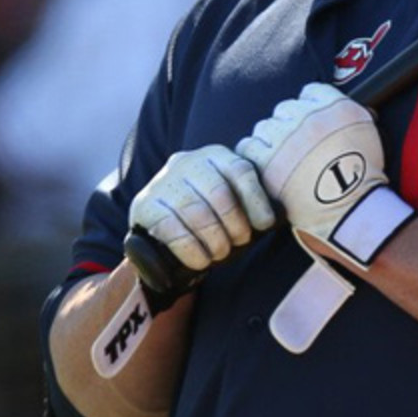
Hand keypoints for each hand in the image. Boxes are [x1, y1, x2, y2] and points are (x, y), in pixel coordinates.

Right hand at [128, 145, 274, 281]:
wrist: (159, 230)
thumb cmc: (206, 215)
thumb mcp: (227, 199)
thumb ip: (247, 201)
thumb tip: (273, 219)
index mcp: (215, 156)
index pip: (240, 170)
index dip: (256, 199)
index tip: (265, 225)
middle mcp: (187, 162)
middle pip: (219, 192)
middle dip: (234, 223)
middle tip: (239, 242)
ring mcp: (163, 182)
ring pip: (197, 211)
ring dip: (214, 238)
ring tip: (221, 253)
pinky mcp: (145, 205)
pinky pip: (172, 228)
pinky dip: (191, 249)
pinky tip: (200, 261)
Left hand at [235, 83, 413, 268]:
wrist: (351, 210)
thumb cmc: (363, 176)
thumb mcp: (368, 132)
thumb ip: (348, 113)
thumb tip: (336, 109)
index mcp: (336, 107)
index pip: (310, 92)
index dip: (308, 107)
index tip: (310, 124)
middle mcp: (310, 117)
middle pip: (286, 109)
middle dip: (289, 125)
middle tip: (296, 146)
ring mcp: (287, 139)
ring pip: (265, 126)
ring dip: (271, 140)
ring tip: (281, 158)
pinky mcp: (269, 161)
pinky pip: (249, 146)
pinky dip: (254, 154)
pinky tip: (264, 163)